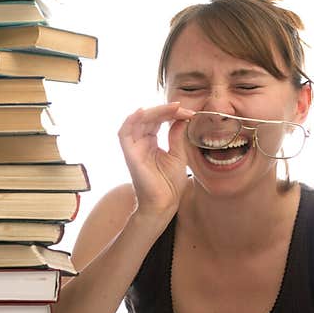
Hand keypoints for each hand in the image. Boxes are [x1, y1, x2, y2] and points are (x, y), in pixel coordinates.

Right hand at [117, 102, 194, 220]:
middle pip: (148, 118)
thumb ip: (177, 136)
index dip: (171, 113)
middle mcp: (140, 143)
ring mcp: (134, 149)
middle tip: (182, 107)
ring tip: (171, 107)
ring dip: (153, 112)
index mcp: (150, 143)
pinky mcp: (130, 156)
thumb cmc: (170, 184)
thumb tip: (182, 118)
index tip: (189, 112)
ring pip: (137, 122)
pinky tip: (142, 112)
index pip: (158, 121)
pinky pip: (124, 134)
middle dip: (165, 110)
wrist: (165, 204)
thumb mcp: (178, 155)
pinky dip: (130, 121)